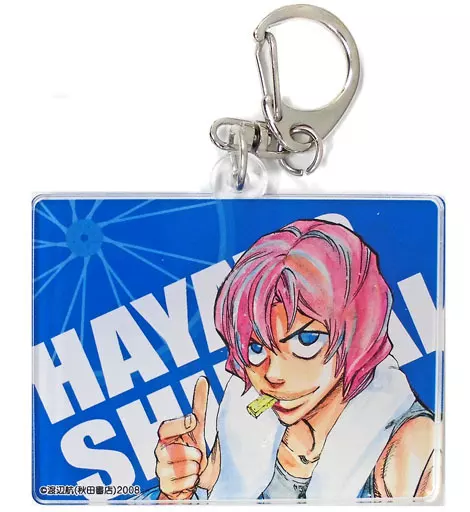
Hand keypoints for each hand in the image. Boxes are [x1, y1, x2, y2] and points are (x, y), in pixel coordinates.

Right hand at [155, 376, 208, 499]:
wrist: (195, 479)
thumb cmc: (194, 449)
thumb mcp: (199, 428)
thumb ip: (199, 404)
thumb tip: (203, 378)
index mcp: (166, 435)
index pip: (164, 428)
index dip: (178, 424)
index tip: (193, 421)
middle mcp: (159, 451)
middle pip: (172, 452)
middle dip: (192, 454)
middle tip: (197, 455)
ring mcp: (160, 470)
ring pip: (178, 469)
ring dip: (193, 469)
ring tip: (194, 467)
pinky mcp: (164, 487)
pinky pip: (180, 484)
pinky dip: (190, 483)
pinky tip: (190, 480)